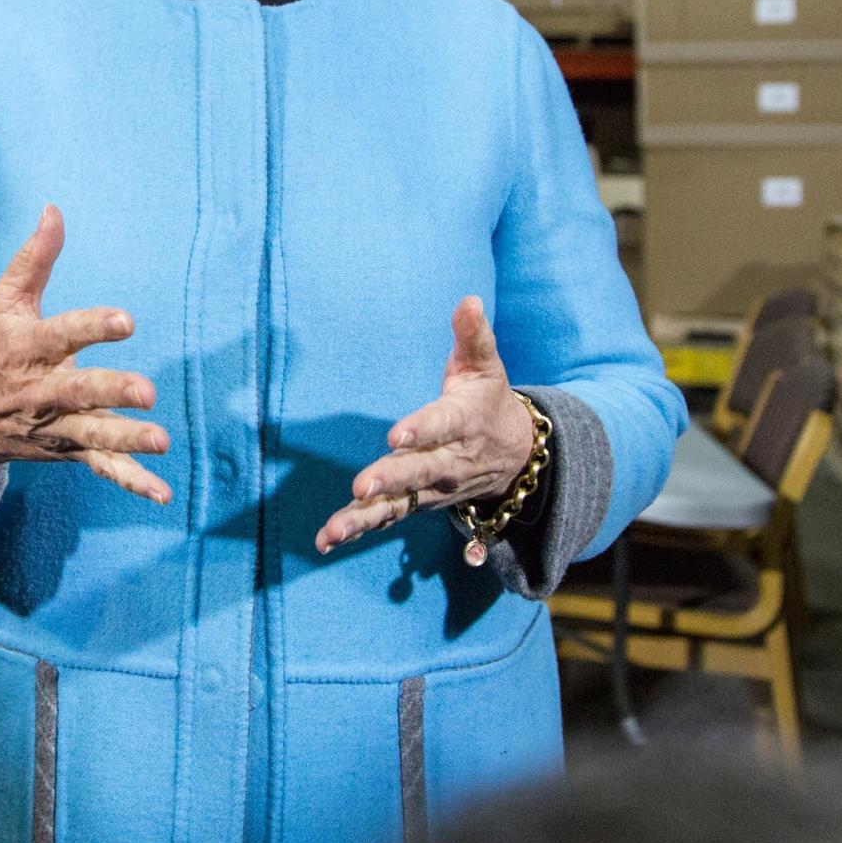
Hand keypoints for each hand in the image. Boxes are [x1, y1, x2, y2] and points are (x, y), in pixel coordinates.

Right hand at [0, 205, 166, 501]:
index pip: (62, 334)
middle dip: (112, 393)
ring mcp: (56, 424)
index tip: (127, 320)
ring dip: (128, 441)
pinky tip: (163, 494)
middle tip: (148, 392)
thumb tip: (54, 208)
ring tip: (162, 440)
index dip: (93, 327)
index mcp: (26, 348)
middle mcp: (40, 390)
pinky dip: (132, 482)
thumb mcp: (5, 301)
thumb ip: (35, 258)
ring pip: (94, 435)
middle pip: (79, 392)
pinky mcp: (69, 449)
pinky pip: (102, 468)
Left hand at [317, 296, 534, 555]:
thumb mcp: (487, 366)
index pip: (442, 425)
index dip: (422, 429)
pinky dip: (358, 530)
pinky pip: (387, 519)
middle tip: (361, 487)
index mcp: (463, 422)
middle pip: (418, 473)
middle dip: (391, 479)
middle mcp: (447, 462)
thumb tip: (468, 301)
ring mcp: (431, 488)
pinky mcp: (415, 503)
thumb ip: (474, 336)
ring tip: (333, 531)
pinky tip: (326, 541)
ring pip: (398, 506)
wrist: (515, 456)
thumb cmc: (488, 400)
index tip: (397, 434)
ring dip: (364, 519)